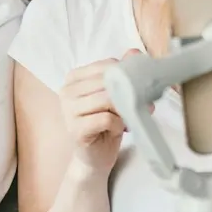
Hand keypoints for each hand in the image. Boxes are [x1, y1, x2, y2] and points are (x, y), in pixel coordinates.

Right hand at [58, 50, 139, 175]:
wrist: (94, 158)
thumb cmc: (104, 125)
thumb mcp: (115, 96)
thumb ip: (122, 74)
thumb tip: (135, 53)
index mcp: (74, 78)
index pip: (106, 66)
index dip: (128, 76)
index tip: (140, 89)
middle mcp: (67, 92)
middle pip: (107, 82)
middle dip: (130, 93)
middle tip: (144, 105)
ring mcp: (68, 111)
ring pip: (107, 99)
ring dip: (125, 110)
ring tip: (128, 119)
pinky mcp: (75, 129)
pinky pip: (106, 118)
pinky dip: (118, 124)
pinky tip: (117, 129)